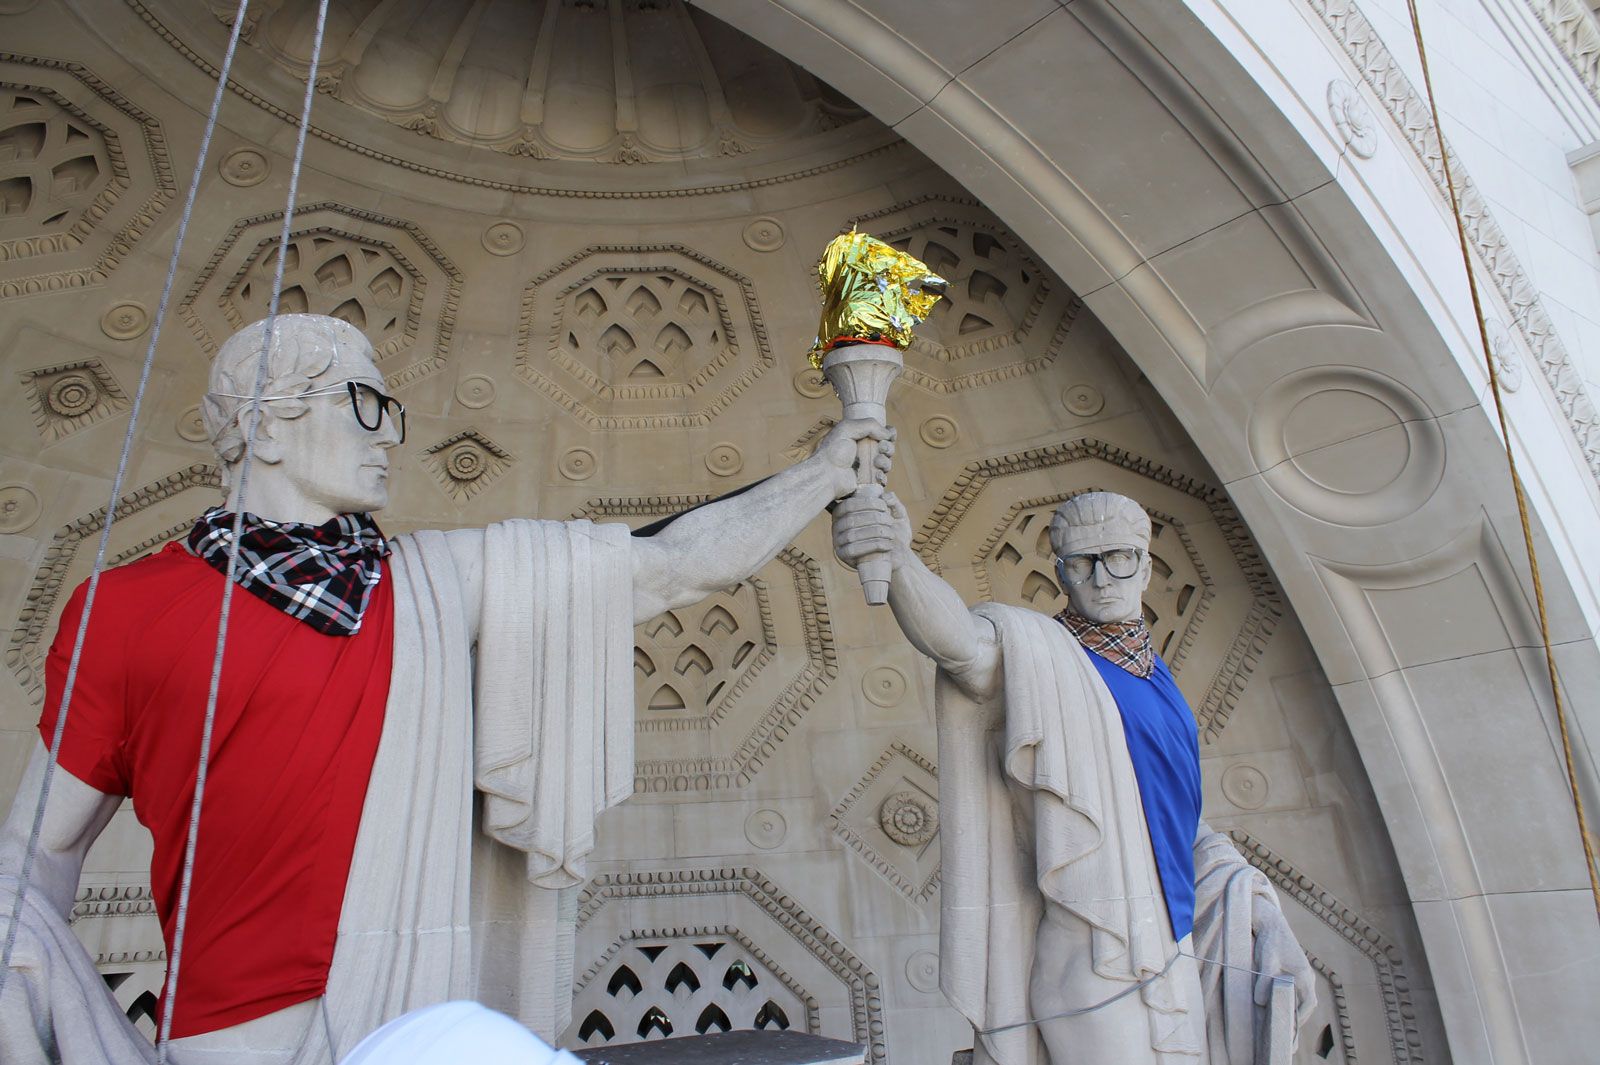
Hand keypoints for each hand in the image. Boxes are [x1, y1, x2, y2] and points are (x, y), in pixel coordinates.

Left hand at [814, 419, 894, 498]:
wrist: (826, 475)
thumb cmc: (833, 451)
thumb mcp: (848, 428)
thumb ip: (869, 425)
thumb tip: (888, 434)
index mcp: (860, 437)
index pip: (882, 433)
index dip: (890, 434)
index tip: (890, 435)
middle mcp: (865, 451)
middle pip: (888, 448)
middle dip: (889, 448)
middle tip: (882, 448)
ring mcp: (867, 467)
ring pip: (887, 464)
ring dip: (886, 462)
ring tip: (876, 462)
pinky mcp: (867, 481)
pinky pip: (882, 479)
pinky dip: (883, 477)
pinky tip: (877, 475)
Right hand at [832, 490, 911, 570]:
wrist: (895, 555)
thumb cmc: (891, 531)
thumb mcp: (895, 514)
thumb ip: (892, 501)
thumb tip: (885, 496)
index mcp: (845, 512)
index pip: (849, 504)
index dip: (867, 503)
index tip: (884, 507)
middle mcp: (837, 525)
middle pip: (851, 520)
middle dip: (873, 518)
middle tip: (890, 522)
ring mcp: (838, 541)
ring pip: (852, 535)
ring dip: (874, 532)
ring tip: (890, 534)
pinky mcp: (843, 555)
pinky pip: (853, 550)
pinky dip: (872, 546)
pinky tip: (886, 545)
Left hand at [1252, 895, 1316, 1026]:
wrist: (1270, 922)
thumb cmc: (1269, 940)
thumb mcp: (1266, 959)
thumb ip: (1264, 979)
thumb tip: (1259, 1002)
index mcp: (1304, 974)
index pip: (1308, 1003)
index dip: (1301, 1017)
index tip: (1290, 1029)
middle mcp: (1306, 974)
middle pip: (1308, 1002)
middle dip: (1299, 1017)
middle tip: (1286, 1031)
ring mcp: (1302, 972)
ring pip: (1302, 996)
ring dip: (1295, 1008)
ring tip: (1282, 1022)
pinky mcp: (1295, 969)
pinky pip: (1297, 989)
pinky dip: (1291, 999)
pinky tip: (1278, 1005)